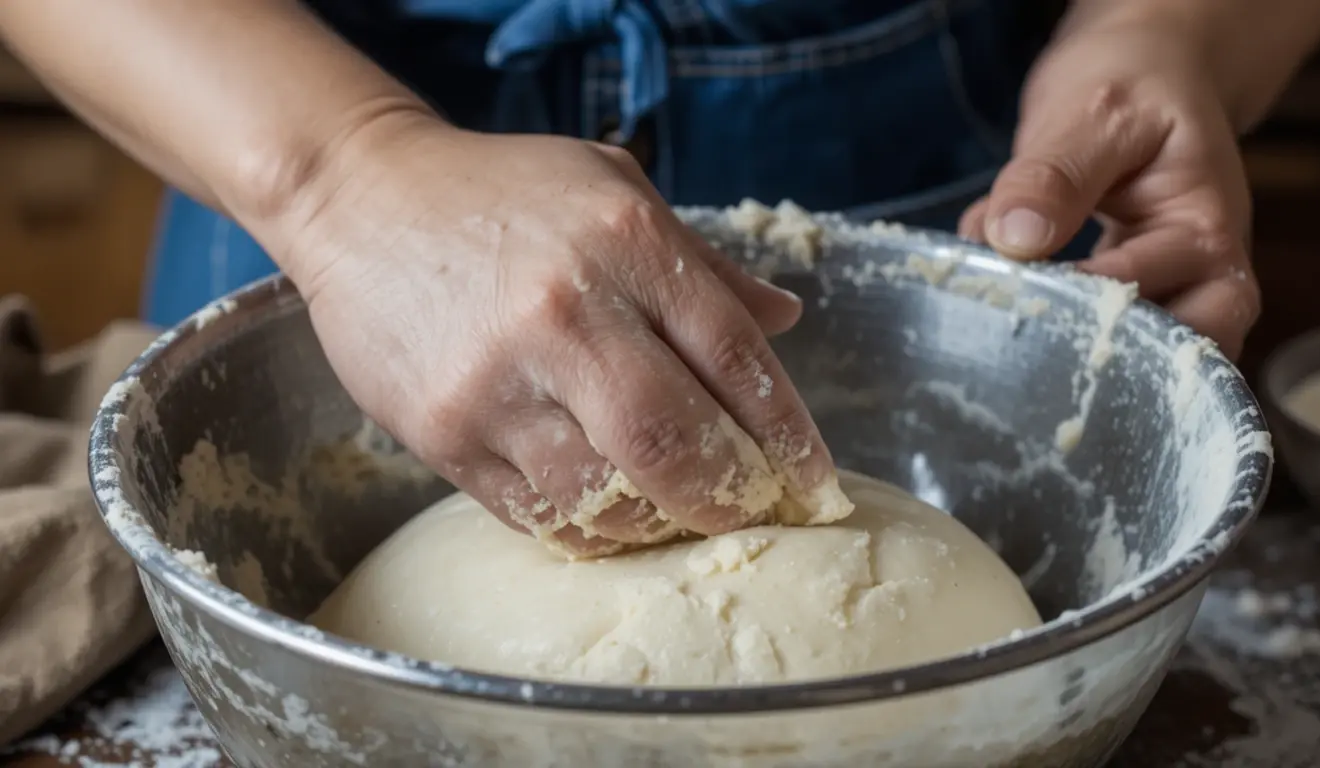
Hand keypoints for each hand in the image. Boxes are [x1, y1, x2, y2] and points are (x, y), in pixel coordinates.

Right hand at [269, 111, 845, 556]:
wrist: (361, 198)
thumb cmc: (501, 193)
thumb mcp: (615, 191)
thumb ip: (703, 264)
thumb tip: (784, 322)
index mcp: (627, 242)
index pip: (736, 358)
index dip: (788, 434)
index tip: (812, 483)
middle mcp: (567, 312)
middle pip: (677, 440)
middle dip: (732, 496)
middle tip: (753, 514)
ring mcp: (499, 380)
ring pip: (609, 494)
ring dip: (660, 520)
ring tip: (678, 512)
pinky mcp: (445, 433)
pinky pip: (540, 513)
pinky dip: (592, 527)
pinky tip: (611, 511)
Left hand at [959, 16, 1258, 359]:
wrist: (1142, 75)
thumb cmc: (1134, 87)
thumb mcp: (1094, 114)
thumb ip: (1054, 175)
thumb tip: (1015, 240)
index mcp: (1204, 233)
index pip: (1163, 305)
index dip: (1093, 312)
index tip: (1029, 299)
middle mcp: (1198, 277)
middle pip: (1168, 355)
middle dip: (1094, 351)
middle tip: (1019, 331)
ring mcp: (1164, 293)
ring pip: (1130, 354)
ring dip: (1063, 342)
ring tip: (1005, 317)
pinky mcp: (1120, 297)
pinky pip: (1086, 326)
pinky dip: (1037, 313)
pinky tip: (994, 285)